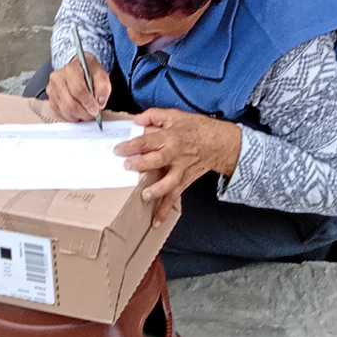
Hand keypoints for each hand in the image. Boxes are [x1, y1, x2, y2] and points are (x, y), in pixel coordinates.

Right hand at [46, 56, 110, 122]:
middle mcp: (58, 78)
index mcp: (71, 69)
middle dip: (84, 113)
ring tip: (87, 114)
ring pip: (64, 110)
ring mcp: (52, 89)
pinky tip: (78, 112)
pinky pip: (60, 114)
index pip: (78, 90)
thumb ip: (103, 87)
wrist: (78, 69)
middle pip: (70, 103)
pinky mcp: (50, 99)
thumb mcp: (101, 74)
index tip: (96, 110)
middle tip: (93, 115)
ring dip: (78, 116)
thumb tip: (100, 102)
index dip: (88, 103)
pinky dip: (71, 117)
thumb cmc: (88, 71)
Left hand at [116, 108, 242, 225]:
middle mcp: (175, 154)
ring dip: (156, 190)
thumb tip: (136, 120)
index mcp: (170, 137)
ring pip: (168, 182)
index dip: (132, 145)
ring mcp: (180, 170)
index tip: (118, 150)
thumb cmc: (196, 128)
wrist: (219, 143)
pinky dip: (166, 210)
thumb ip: (153, 116)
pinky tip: (156, 221)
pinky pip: (174, 197)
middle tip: (127, 167)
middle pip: (157, 160)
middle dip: (141, 164)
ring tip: (144, 195)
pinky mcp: (184, 181)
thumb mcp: (174, 115)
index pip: (148, 141)